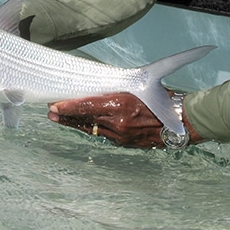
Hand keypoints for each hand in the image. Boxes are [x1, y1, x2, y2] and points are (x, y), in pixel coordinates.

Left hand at [48, 92, 201, 148]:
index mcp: (121, 105)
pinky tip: (82, 125)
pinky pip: (103, 135)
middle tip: (51, 112)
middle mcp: (118, 122)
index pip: (88, 106)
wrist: (178, 122)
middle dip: (67, 116)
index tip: (55, 105)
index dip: (69, 106)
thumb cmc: (159, 98)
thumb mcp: (137, 87)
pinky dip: (92, 129)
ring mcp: (121, 135)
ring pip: (91, 129)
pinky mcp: (124, 143)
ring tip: (59, 119)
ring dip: (75, 123)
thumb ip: (115, 89)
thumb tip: (94, 88)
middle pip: (85, 120)